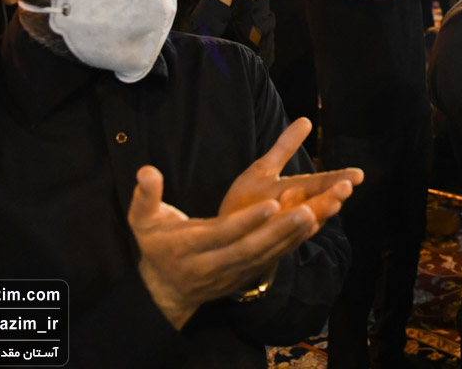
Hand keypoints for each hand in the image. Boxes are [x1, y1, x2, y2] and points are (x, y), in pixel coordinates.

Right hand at [130, 122, 359, 330]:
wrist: (166, 290)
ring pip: (268, 255)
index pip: (222, 235)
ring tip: (318, 212)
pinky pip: (274, 258)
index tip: (270, 204)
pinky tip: (316, 223)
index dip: (246, 222)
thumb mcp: (143, 223)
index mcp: (191, 247)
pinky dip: (295, 242)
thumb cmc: (157, 247)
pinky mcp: (247, 274)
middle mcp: (216, 263)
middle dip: (280, 231)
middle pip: (252, 248)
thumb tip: (146, 171)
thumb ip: (145, 197)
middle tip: (307, 210)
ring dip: (294, 236)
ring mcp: (234, 272)